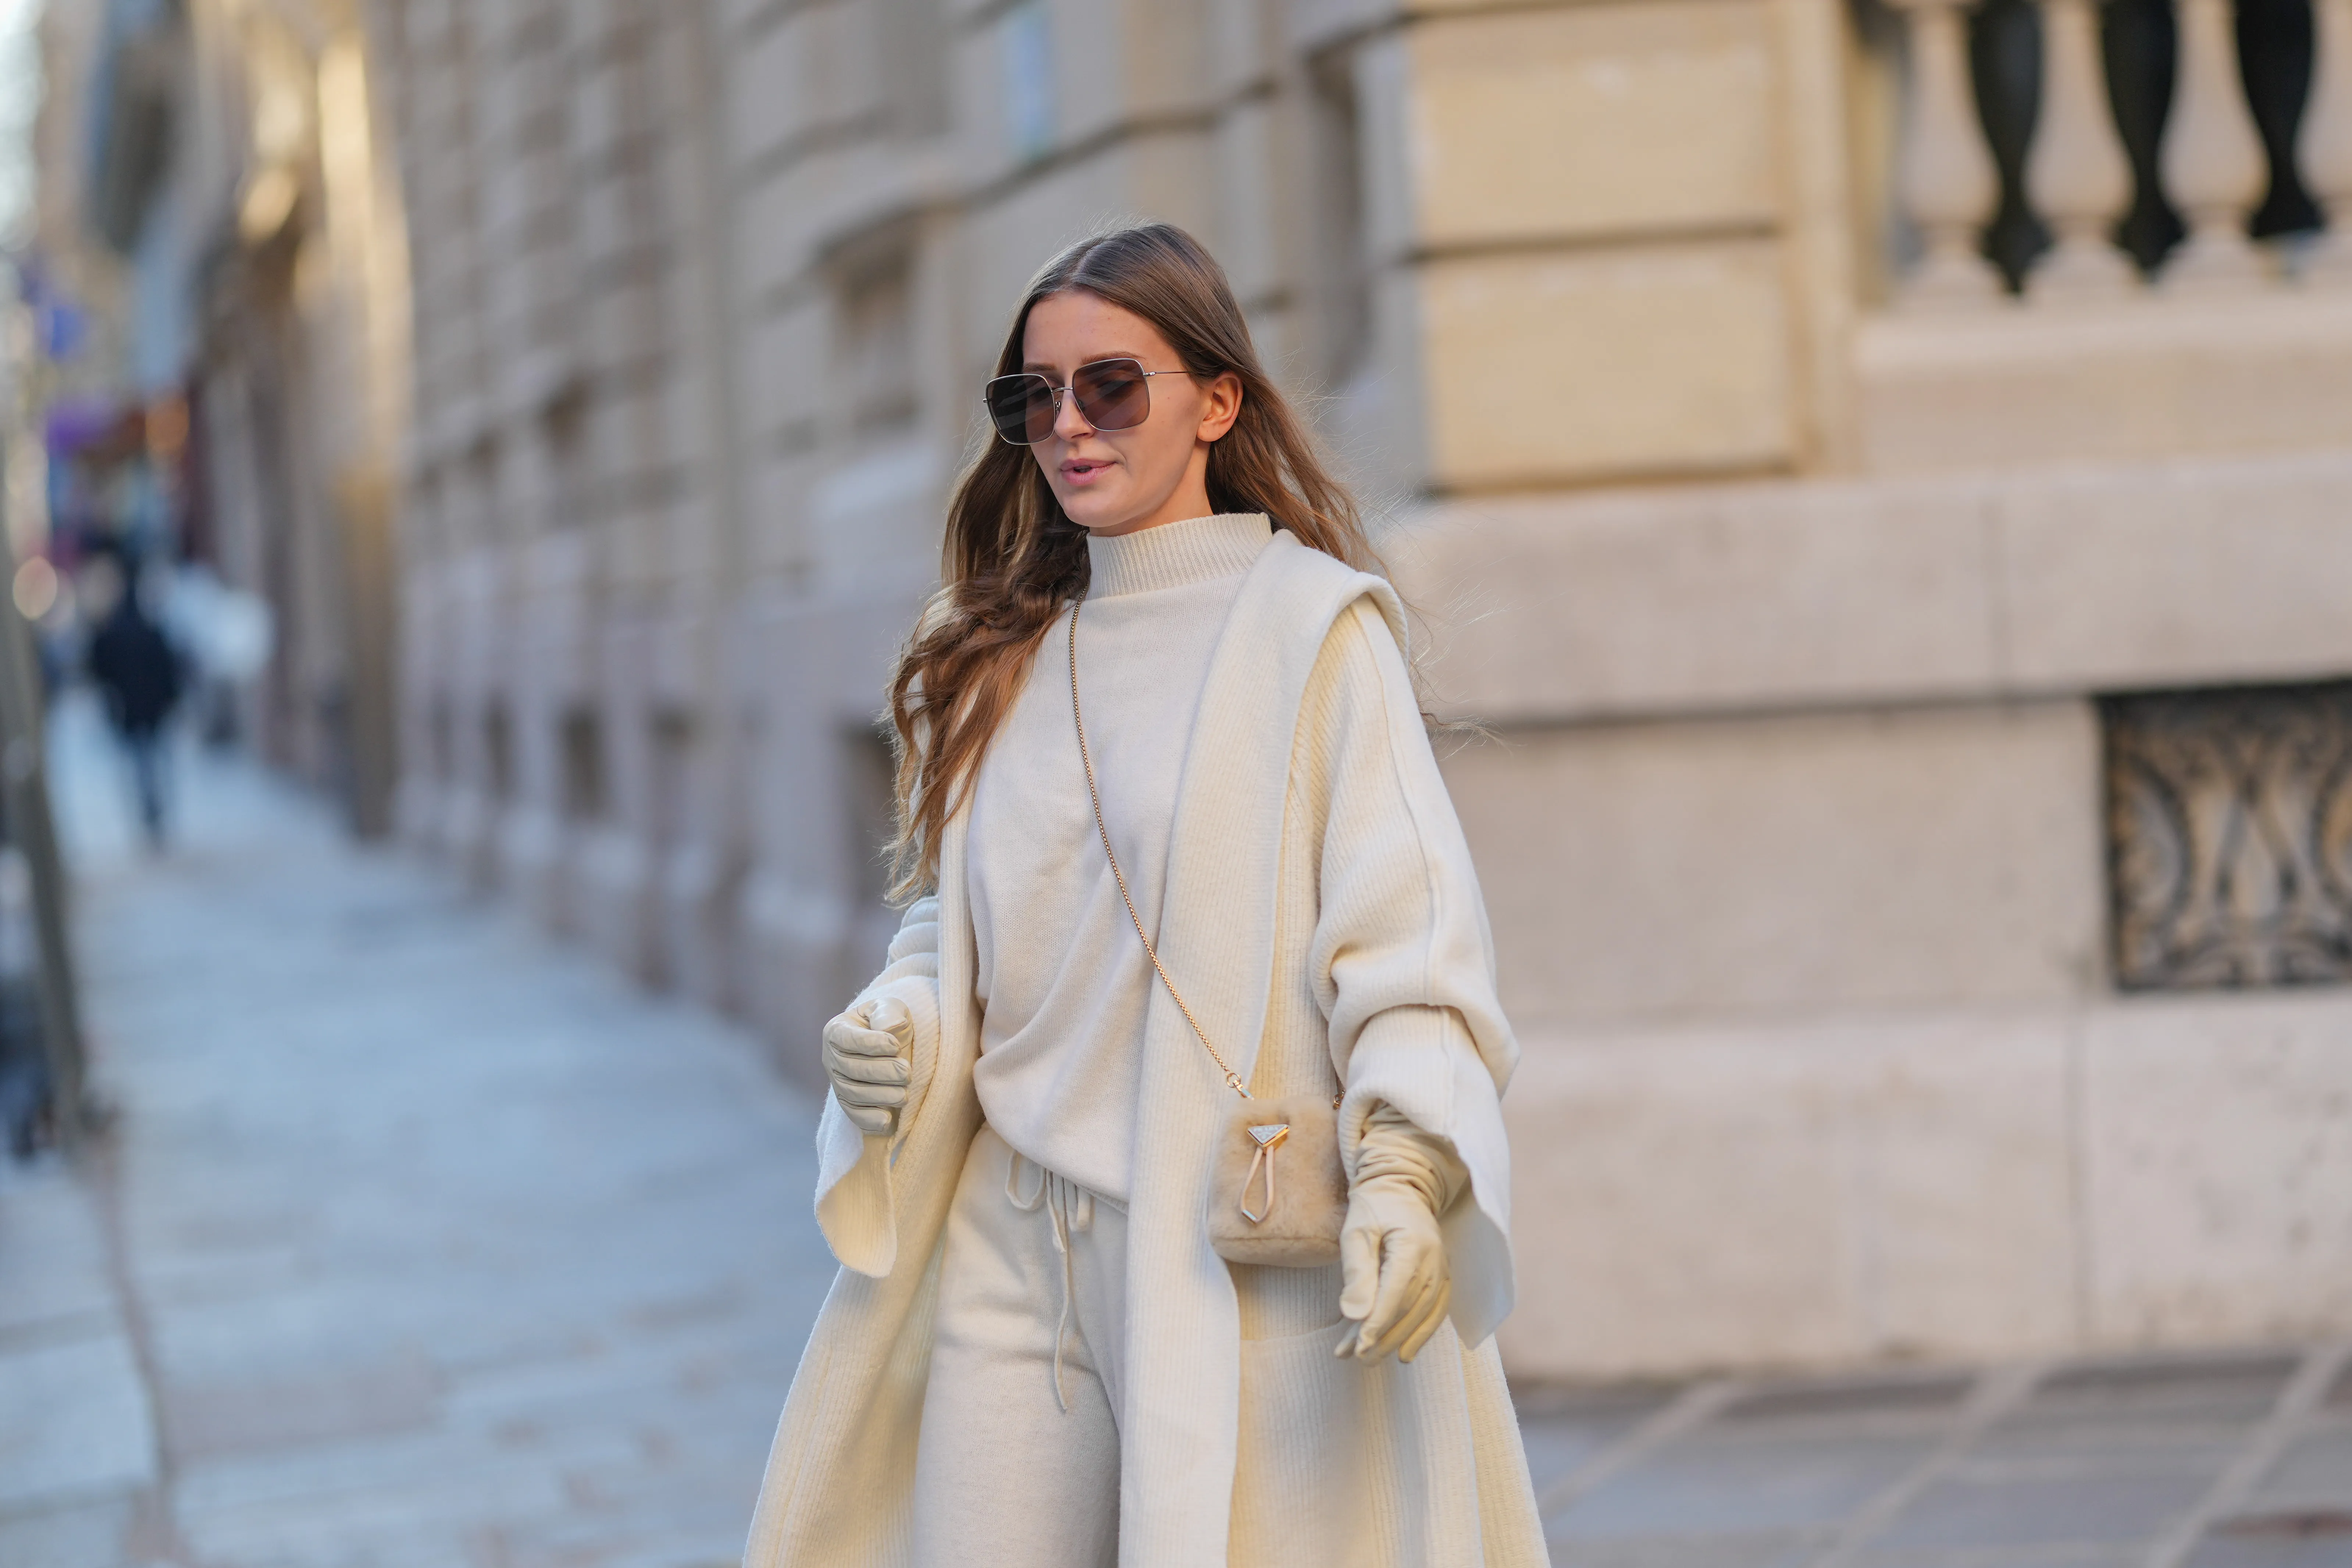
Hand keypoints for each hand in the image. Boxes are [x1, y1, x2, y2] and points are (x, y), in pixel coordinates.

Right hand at [823, 996, 911, 1135]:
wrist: (890, 1044)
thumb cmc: (888, 1023)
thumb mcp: (890, 1008)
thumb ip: (889, 1013)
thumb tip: (889, 1028)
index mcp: (837, 1030)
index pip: (847, 1039)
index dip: (870, 1043)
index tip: (895, 1045)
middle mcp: (831, 1058)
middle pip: (851, 1069)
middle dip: (881, 1072)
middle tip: (906, 1072)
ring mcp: (837, 1082)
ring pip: (853, 1093)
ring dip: (880, 1096)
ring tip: (904, 1094)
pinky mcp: (847, 1103)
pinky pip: (853, 1115)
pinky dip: (868, 1120)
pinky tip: (887, 1120)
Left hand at [1337, 1178, 1450, 1361]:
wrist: (1401, 1189)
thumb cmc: (1373, 1209)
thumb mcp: (1356, 1232)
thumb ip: (1357, 1272)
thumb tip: (1354, 1315)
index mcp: (1412, 1244)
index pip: (1396, 1292)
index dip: (1377, 1323)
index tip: (1358, 1347)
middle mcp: (1434, 1260)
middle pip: (1408, 1309)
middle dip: (1382, 1338)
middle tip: (1357, 1358)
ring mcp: (1442, 1270)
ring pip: (1422, 1315)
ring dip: (1396, 1341)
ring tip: (1370, 1359)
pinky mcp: (1443, 1277)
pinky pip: (1437, 1312)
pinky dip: (1422, 1335)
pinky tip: (1404, 1354)